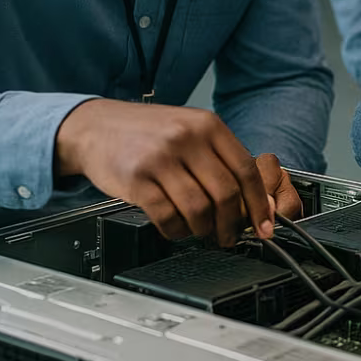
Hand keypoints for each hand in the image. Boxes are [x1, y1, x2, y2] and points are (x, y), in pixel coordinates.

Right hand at [55, 99, 298, 246]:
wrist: (95, 126)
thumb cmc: (147, 132)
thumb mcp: (189, 131)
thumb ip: (220, 159)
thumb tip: (256, 200)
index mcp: (207, 124)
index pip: (245, 169)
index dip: (259, 203)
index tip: (265, 225)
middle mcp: (186, 137)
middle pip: (225, 193)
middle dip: (232, 224)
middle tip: (229, 236)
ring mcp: (160, 157)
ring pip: (198, 209)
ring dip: (203, 229)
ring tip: (200, 231)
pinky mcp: (136, 179)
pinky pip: (167, 217)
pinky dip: (176, 230)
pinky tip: (175, 228)